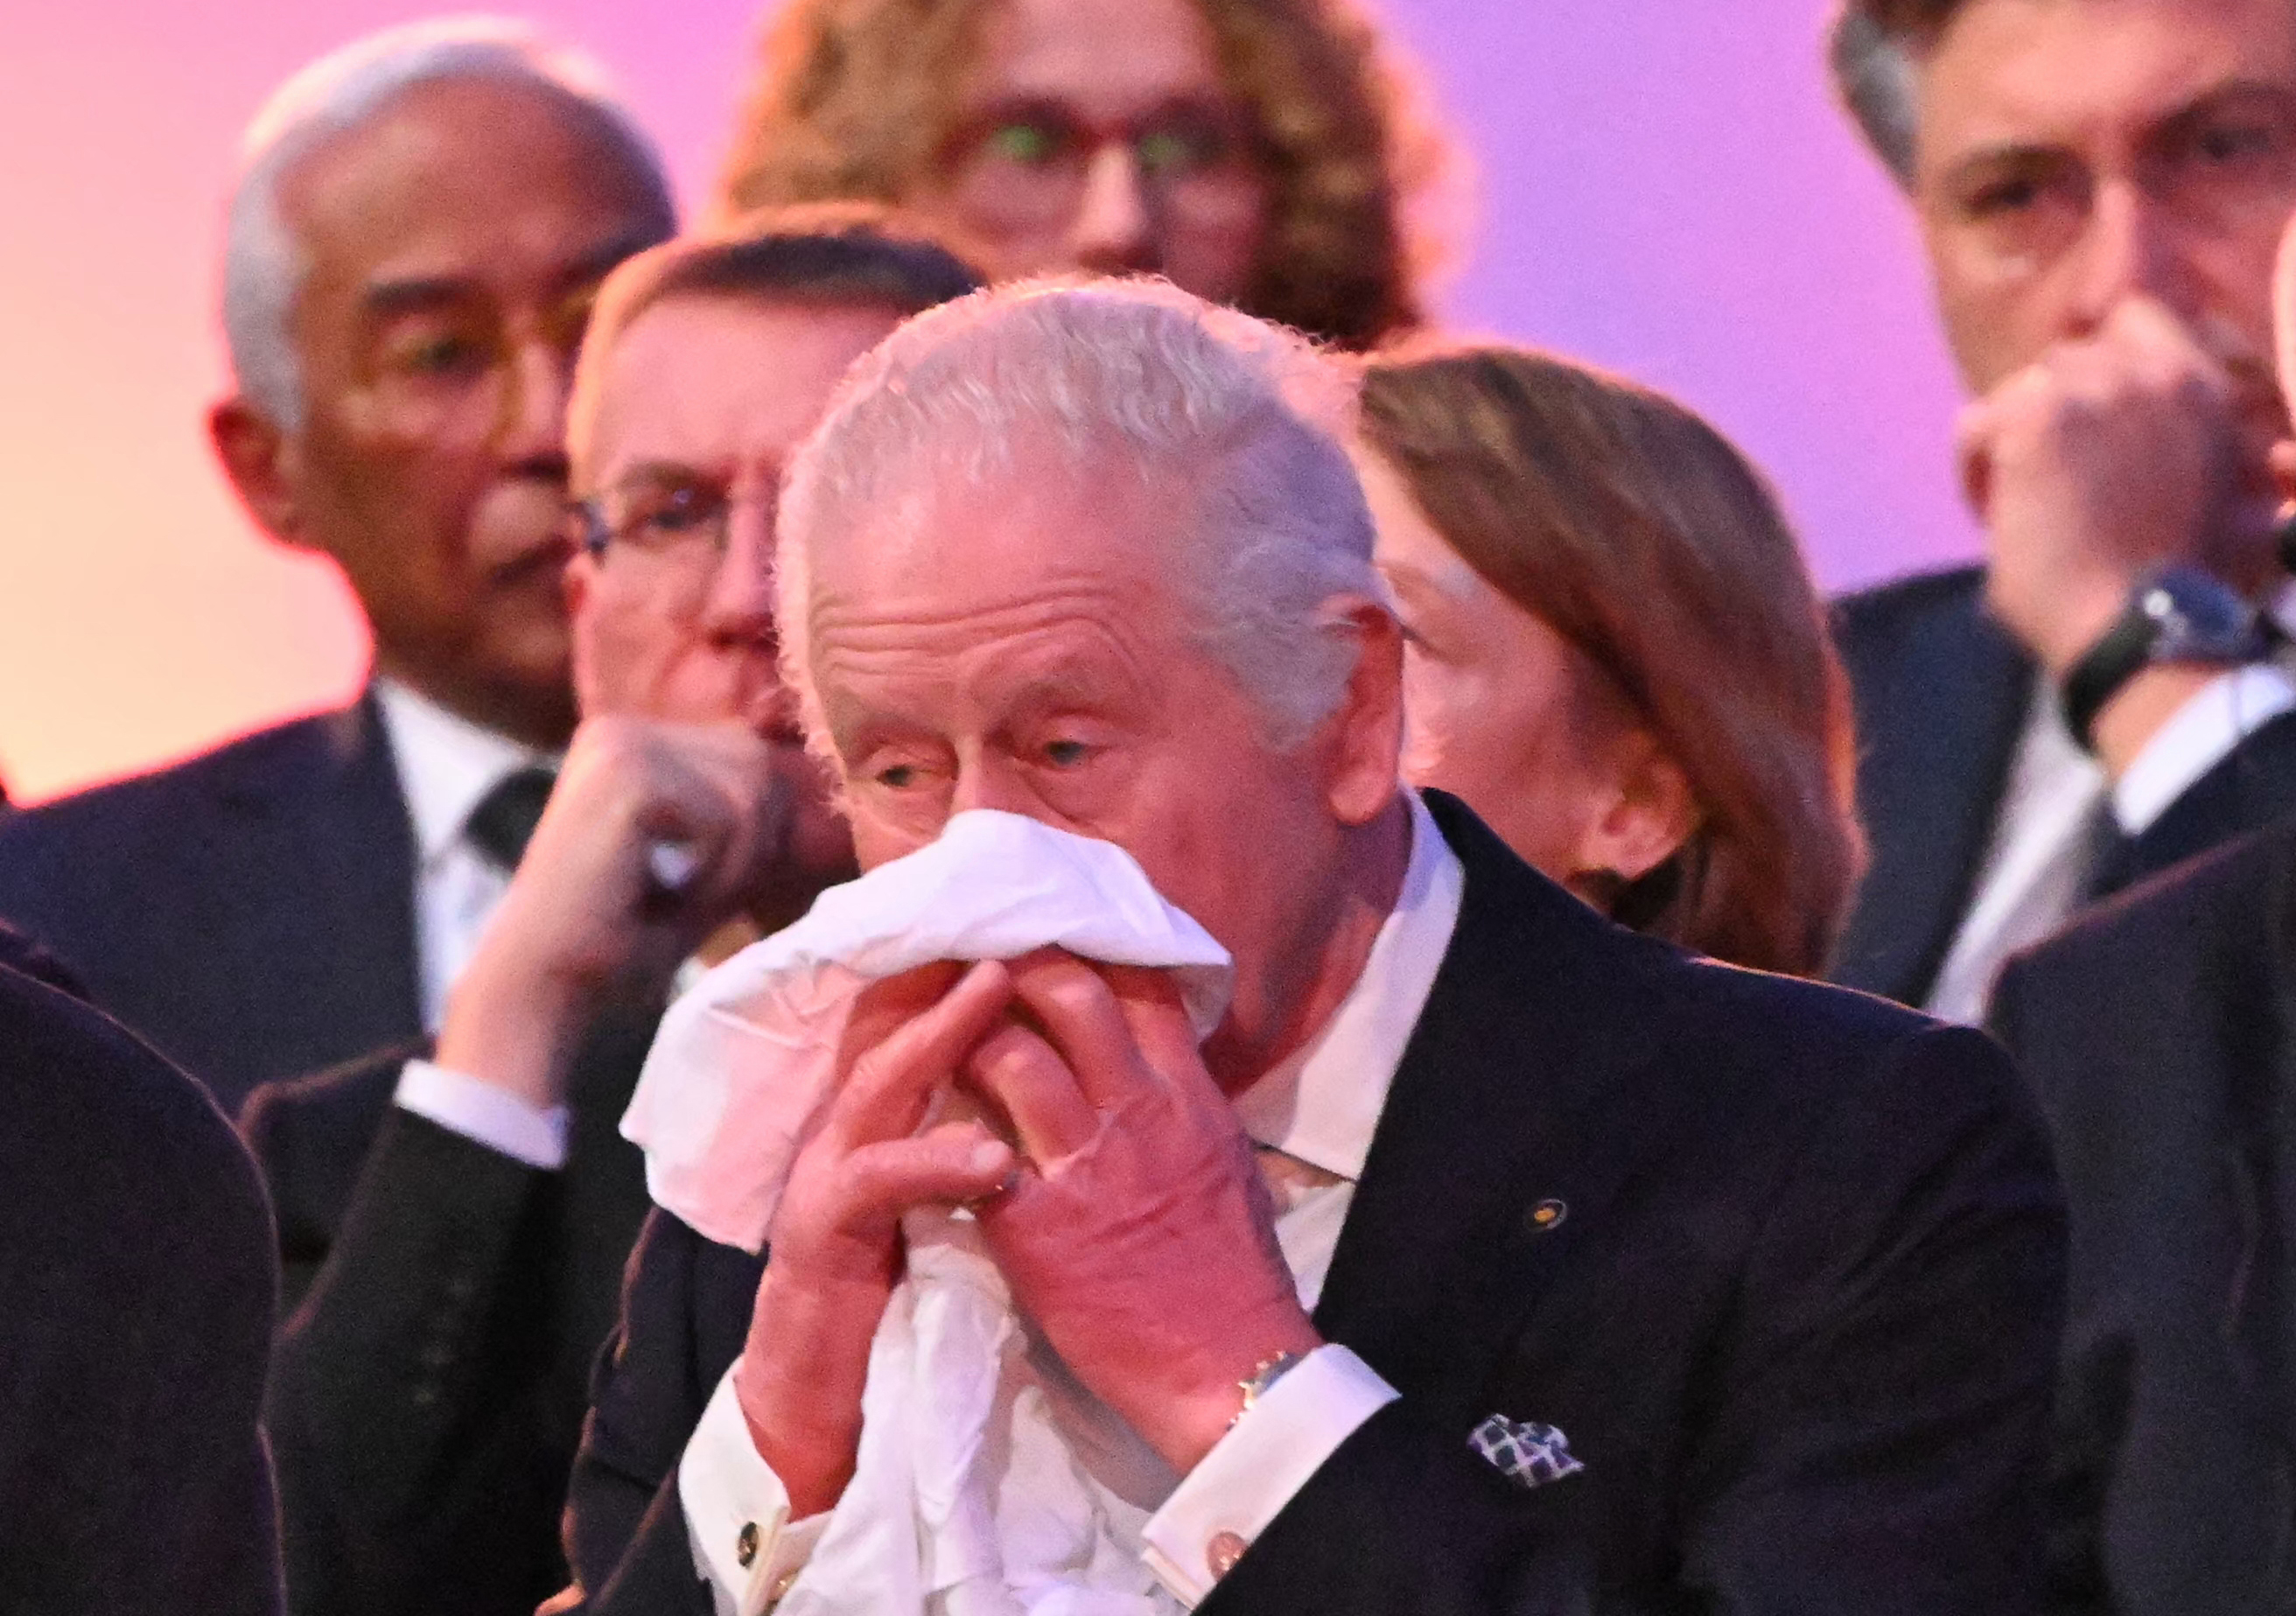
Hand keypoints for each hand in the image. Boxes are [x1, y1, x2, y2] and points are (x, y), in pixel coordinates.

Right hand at [436, 716, 805, 1109]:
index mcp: (630, 736)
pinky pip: (728, 819)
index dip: (755, 831)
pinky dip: (714, 874)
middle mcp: (620, 725)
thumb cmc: (623, 941)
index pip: (750, 757)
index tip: (704, 886)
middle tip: (690, 898)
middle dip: (749, 845)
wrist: (545, 987)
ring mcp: (620, 743)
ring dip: (732, 865)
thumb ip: (747, 818)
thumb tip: (818, 784)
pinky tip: (659, 898)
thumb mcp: (703, 864)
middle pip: (758, 766)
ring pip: (752, 791)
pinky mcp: (629, 775)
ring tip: (672, 898)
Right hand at [735, 963, 1019, 1515]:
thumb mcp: (943, 1192)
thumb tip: (1048, 1072)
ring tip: (995, 988)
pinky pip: (878, 1184)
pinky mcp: (822, 1236)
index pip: (914, 1015)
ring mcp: (827, 1175)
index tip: (1026, 910)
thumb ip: (971, 1125)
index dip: (960, 959)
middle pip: (891, 1022)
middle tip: (1013, 916)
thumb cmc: (897, 1287)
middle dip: (948, 965)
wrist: (821, 1394)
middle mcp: (848, 1128)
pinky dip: (934, 1162)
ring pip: (879, 1082)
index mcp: (881, 1116)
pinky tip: (990, 1157)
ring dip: (937, 1032)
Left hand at [962, 951, 1321, 1475]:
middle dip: (1019, 965)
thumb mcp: (1229, 1163)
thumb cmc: (1236, 1274)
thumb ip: (1191, 1104)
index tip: (1053, 932)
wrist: (1226, 1364)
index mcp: (1189, 1095)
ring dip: (967, 1035)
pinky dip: (942, 1129)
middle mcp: (1137, 1110)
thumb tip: (1167, 1065)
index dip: (1093, 948)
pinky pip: (972, 1148)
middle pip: (1070, 994)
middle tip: (979, 956)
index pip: (1143, 987)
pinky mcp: (1033, 1222)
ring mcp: (1083, 1163)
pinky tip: (919, 1121)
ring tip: (938, 1031)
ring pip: (1009, 1054)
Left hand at [1960, 296, 2277, 676]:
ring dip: (2009, 446)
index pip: (2135, 318)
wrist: (2142, 625)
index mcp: (2203, 391)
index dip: (2093, 365)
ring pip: (2016, 393)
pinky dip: (1975, 474)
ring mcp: (2099, 389)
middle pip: (2062, 362)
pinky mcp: (2041, 417)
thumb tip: (2168, 438)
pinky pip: (1975, 425)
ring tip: (2025, 509)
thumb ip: (2189, 441)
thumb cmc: (2178, 586)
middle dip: (2047, 418)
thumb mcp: (2222, 497)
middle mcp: (2155, 374)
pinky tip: (2000, 520)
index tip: (2075, 422)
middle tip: (2049, 486)